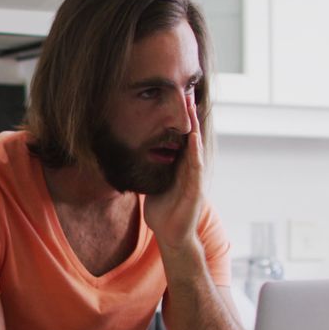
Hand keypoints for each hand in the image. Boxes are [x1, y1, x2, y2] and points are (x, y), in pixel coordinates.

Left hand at [143, 96, 203, 251]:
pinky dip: (195, 153)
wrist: (171, 236)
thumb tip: (133, 159)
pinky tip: (193, 139)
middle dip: (189, 117)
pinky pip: (195, 168)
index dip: (180, 121)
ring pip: (195, 149)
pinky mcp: (195, 191)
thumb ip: (150, 171)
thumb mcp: (153, 185)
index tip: (177, 101)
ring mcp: (194, 180)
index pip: (181, 139)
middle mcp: (189, 170)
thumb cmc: (163, 212)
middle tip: (187, 94)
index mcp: (179, 168)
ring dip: (194, 128)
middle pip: (190, 138)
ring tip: (192, 109)